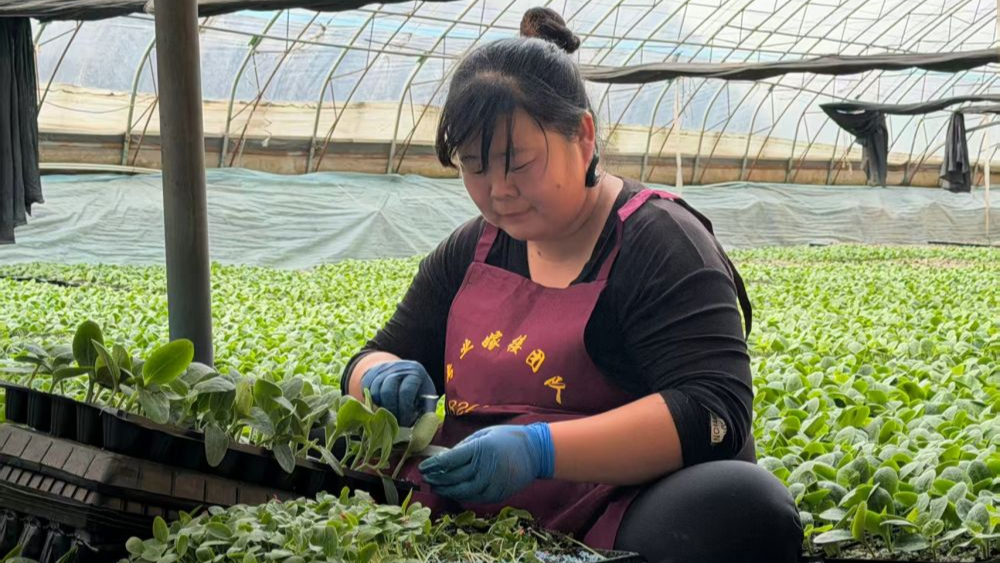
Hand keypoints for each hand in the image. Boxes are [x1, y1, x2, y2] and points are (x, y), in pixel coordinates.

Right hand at [360, 360, 434, 426]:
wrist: (402, 372)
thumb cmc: (418, 390)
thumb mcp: (427, 397)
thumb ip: (426, 412)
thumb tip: (422, 431)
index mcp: (415, 372)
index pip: (406, 392)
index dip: (405, 410)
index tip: (406, 422)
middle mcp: (397, 368)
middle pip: (387, 391)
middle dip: (391, 411)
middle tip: (395, 423)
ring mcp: (382, 369)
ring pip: (375, 392)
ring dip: (381, 408)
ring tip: (389, 417)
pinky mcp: (370, 374)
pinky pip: (367, 391)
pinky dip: (373, 402)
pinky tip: (382, 408)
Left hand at [418, 423, 554, 503]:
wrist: (536, 452)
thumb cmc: (508, 438)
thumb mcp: (484, 434)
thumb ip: (465, 446)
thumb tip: (446, 458)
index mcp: (479, 449)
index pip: (449, 461)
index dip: (433, 466)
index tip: (422, 467)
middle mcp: (484, 468)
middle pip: (453, 478)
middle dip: (436, 479)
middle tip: (426, 479)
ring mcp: (491, 483)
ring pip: (462, 492)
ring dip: (446, 490)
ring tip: (436, 487)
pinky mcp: (497, 494)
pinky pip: (475, 498)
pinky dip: (461, 496)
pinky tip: (454, 492)